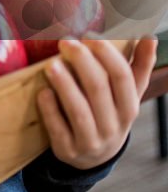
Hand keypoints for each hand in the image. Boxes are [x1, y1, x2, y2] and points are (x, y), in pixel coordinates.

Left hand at [37, 37, 157, 169]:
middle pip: (99, 89)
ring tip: (51, 64)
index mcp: (129, 108)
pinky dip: (50, 110)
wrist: (93, 156)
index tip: (90, 35)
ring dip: (65, 85)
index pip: (122, 77)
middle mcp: (113, 126)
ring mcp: (91, 140)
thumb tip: (150, 37)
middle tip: (65, 41)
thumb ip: (138, 67)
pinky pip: (59, 129)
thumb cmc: (109, 114)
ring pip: (79, 111)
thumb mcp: (126, 96)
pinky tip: (43, 92)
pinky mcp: (68, 150)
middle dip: (82, 62)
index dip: (107, 54)